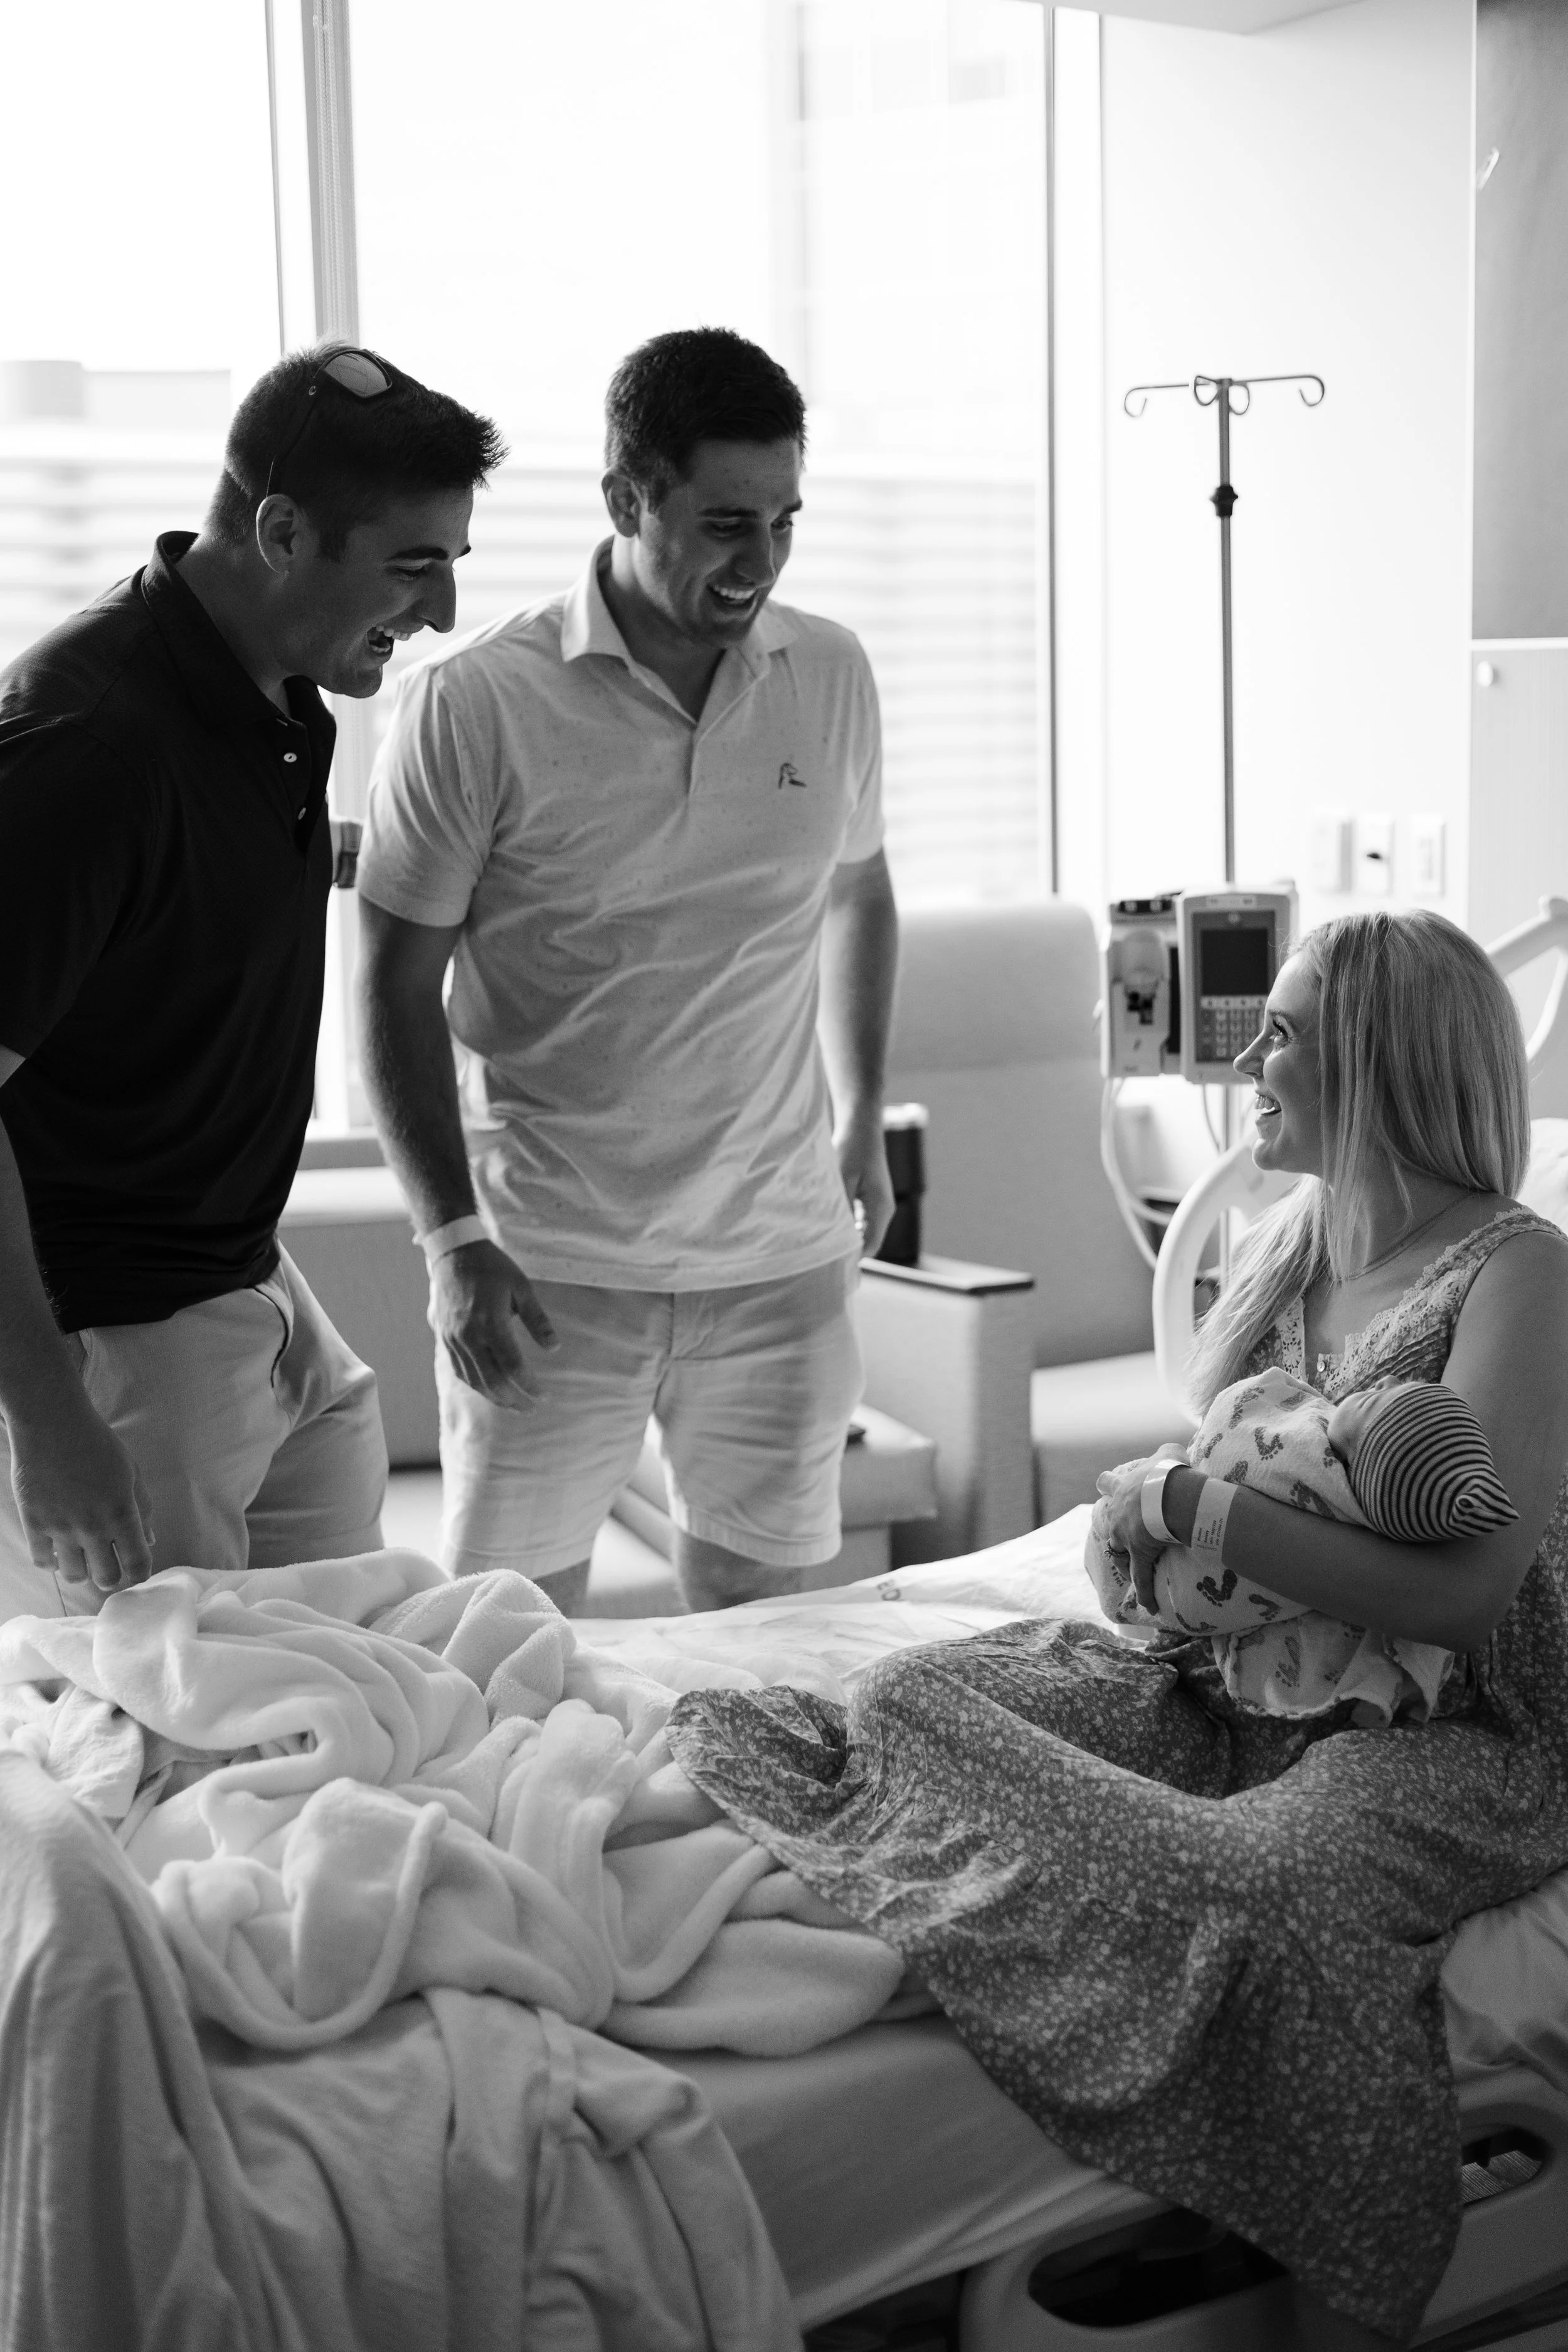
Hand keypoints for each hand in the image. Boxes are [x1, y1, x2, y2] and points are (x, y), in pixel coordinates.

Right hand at [9, 1386, 154, 1591]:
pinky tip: (57, 1549)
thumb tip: (149, 1541)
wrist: (53, 1425)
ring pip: (73, 1576)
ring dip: (81, 1572)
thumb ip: (142, 1510)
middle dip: (111, 1578)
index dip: (140, 1575)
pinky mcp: (34, 1523)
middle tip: (108, 1567)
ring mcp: (61, 1528)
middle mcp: (92, 1527)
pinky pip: (42, 1561)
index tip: (137, 1572)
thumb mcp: (132, 1473)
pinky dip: (52, 1562)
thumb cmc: (98, 1444)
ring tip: (82, 1557)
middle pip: (106, 1578)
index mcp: (122, 1513)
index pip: (137, 1564)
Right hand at [429, 1239, 557, 1410]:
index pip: (512, 1366)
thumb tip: (554, 1347)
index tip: (543, 1395)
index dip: (528, 1385)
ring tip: (513, 1405)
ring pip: (474, 1380)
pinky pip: (460, 1370)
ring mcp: (454, 1339)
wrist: (454, 1254)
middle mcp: (469, 1336)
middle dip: (513, 1399)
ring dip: (495, 1397)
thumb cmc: (492, 1268)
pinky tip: (490, 1390)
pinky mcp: (445, 1339)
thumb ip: (538, 1320)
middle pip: (492, 1380)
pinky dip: (477, 1385)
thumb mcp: (522, 1287)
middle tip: (531, 1408)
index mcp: (491, 1322)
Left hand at [835, 1106, 895, 1260]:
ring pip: (863, 1234)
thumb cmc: (852, 1148)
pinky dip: (847, 1228)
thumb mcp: (842, 1179)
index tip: (828, 1265)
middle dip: (848, 1252)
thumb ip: (840, 1209)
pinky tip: (828, 1226)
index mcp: (880, 1208)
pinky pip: (860, 1223)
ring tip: (822, 1245)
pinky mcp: (870, 1199)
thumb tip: (833, 1237)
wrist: (861, 1125)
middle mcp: (883, 1210)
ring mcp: (878, 1205)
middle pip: (868, 1243)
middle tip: (820, 1259)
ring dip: (846, 1240)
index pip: (870, 1247)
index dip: (851, 1259)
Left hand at [1095, 1445, 1186, 1612]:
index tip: (1105, 1485)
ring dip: (1123, 1559)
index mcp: (1123, 1487)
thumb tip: (1175, 1449)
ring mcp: (1125, 1536)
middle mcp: (1118, 1513)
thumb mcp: (1168, 1452)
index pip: (1108, 1484)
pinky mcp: (1138, 1555)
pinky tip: (1149, 1607)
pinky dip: (1145, 1593)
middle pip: (1108, 1521)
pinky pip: (1141, 1578)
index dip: (1108, 1485)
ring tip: (1127, 1569)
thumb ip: (1167, 1451)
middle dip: (1113, 1526)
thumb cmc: (1168, 1472)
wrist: (1170, 1495)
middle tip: (1118, 1532)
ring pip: (1118, 1551)